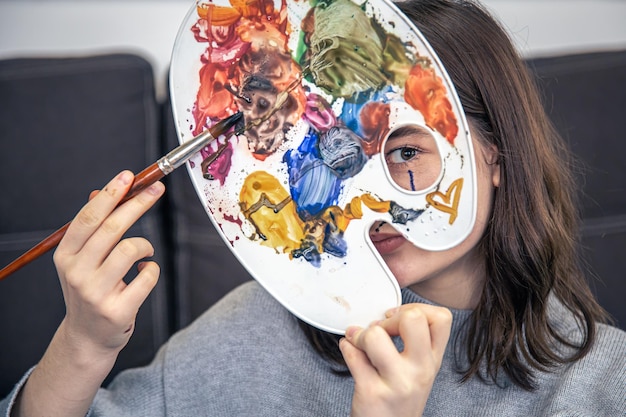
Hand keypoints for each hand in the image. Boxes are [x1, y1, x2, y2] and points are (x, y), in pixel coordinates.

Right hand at [14, 171, 164, 416]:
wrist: (88, 337)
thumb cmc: (90, 289)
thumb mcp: (83, 260)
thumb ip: (93, 228)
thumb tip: (101, 192)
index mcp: (65, 255)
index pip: (88, 218)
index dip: (110, 194)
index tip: (128, 175)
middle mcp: (76, 273)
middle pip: (111, 228)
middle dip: (138, 204)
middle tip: (157, 189)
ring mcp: (95, 293)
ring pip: (130, 250)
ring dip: (146, 244)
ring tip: (145, 251)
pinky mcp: (117, 310)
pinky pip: (147, 276)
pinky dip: (152, 269)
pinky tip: (145, 273)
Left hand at [339, 303, 452, 416]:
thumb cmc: (398, 401)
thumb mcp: (415, 372)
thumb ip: (409, 344)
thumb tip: (379, 316)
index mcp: (433, 362)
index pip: (442, 317)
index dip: (416, 309)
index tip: (399, 320)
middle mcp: (421, 371)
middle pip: (413, 318)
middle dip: (390, 317)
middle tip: (380, 330)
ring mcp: (397, 383)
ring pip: (375, 336)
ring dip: (361, 334)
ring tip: (360, 343)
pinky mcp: (372, 393)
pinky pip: (352, 354)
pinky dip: (346, 347)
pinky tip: (349, 351)